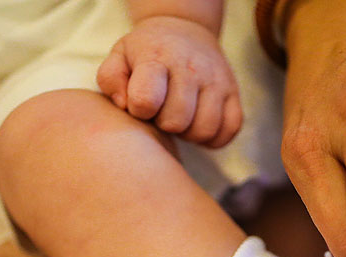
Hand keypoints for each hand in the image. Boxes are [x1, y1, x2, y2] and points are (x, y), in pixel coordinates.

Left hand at [96, 16, 242, 147]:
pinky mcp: (234, 93)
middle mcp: (190, 67)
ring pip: (204, 130)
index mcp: (156, 57)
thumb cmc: (146, 52)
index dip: (139, 111)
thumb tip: (125, 105)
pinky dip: (213, 137)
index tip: (140, 104)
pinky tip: (198, 125)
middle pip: (176, 121)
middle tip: (161, 112)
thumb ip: (111, 80)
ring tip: (179, 118)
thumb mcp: (119, 56)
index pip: (146, 99)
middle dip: (164, 124)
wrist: (183, 29)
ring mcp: (216, 80)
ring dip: (188, 133)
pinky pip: (229, 131)